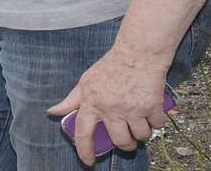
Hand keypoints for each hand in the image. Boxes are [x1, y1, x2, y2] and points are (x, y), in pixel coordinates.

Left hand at [48, 47, 173, 165]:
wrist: (138, 51)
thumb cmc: (112, 65)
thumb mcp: (86, 80)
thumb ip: (71, 100)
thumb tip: (53, 112)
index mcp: (92, 102)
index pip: (83, 133)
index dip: (84, 151)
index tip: (88, 162)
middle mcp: (111, 108)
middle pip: (120, 142)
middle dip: (127, 145)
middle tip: (128, 140)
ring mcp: (132, 108)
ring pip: (141, 136)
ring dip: (143, 133)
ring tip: (142, 123)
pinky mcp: (151, 106)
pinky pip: (158, 125)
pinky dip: (158, 122)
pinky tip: (154, 113)